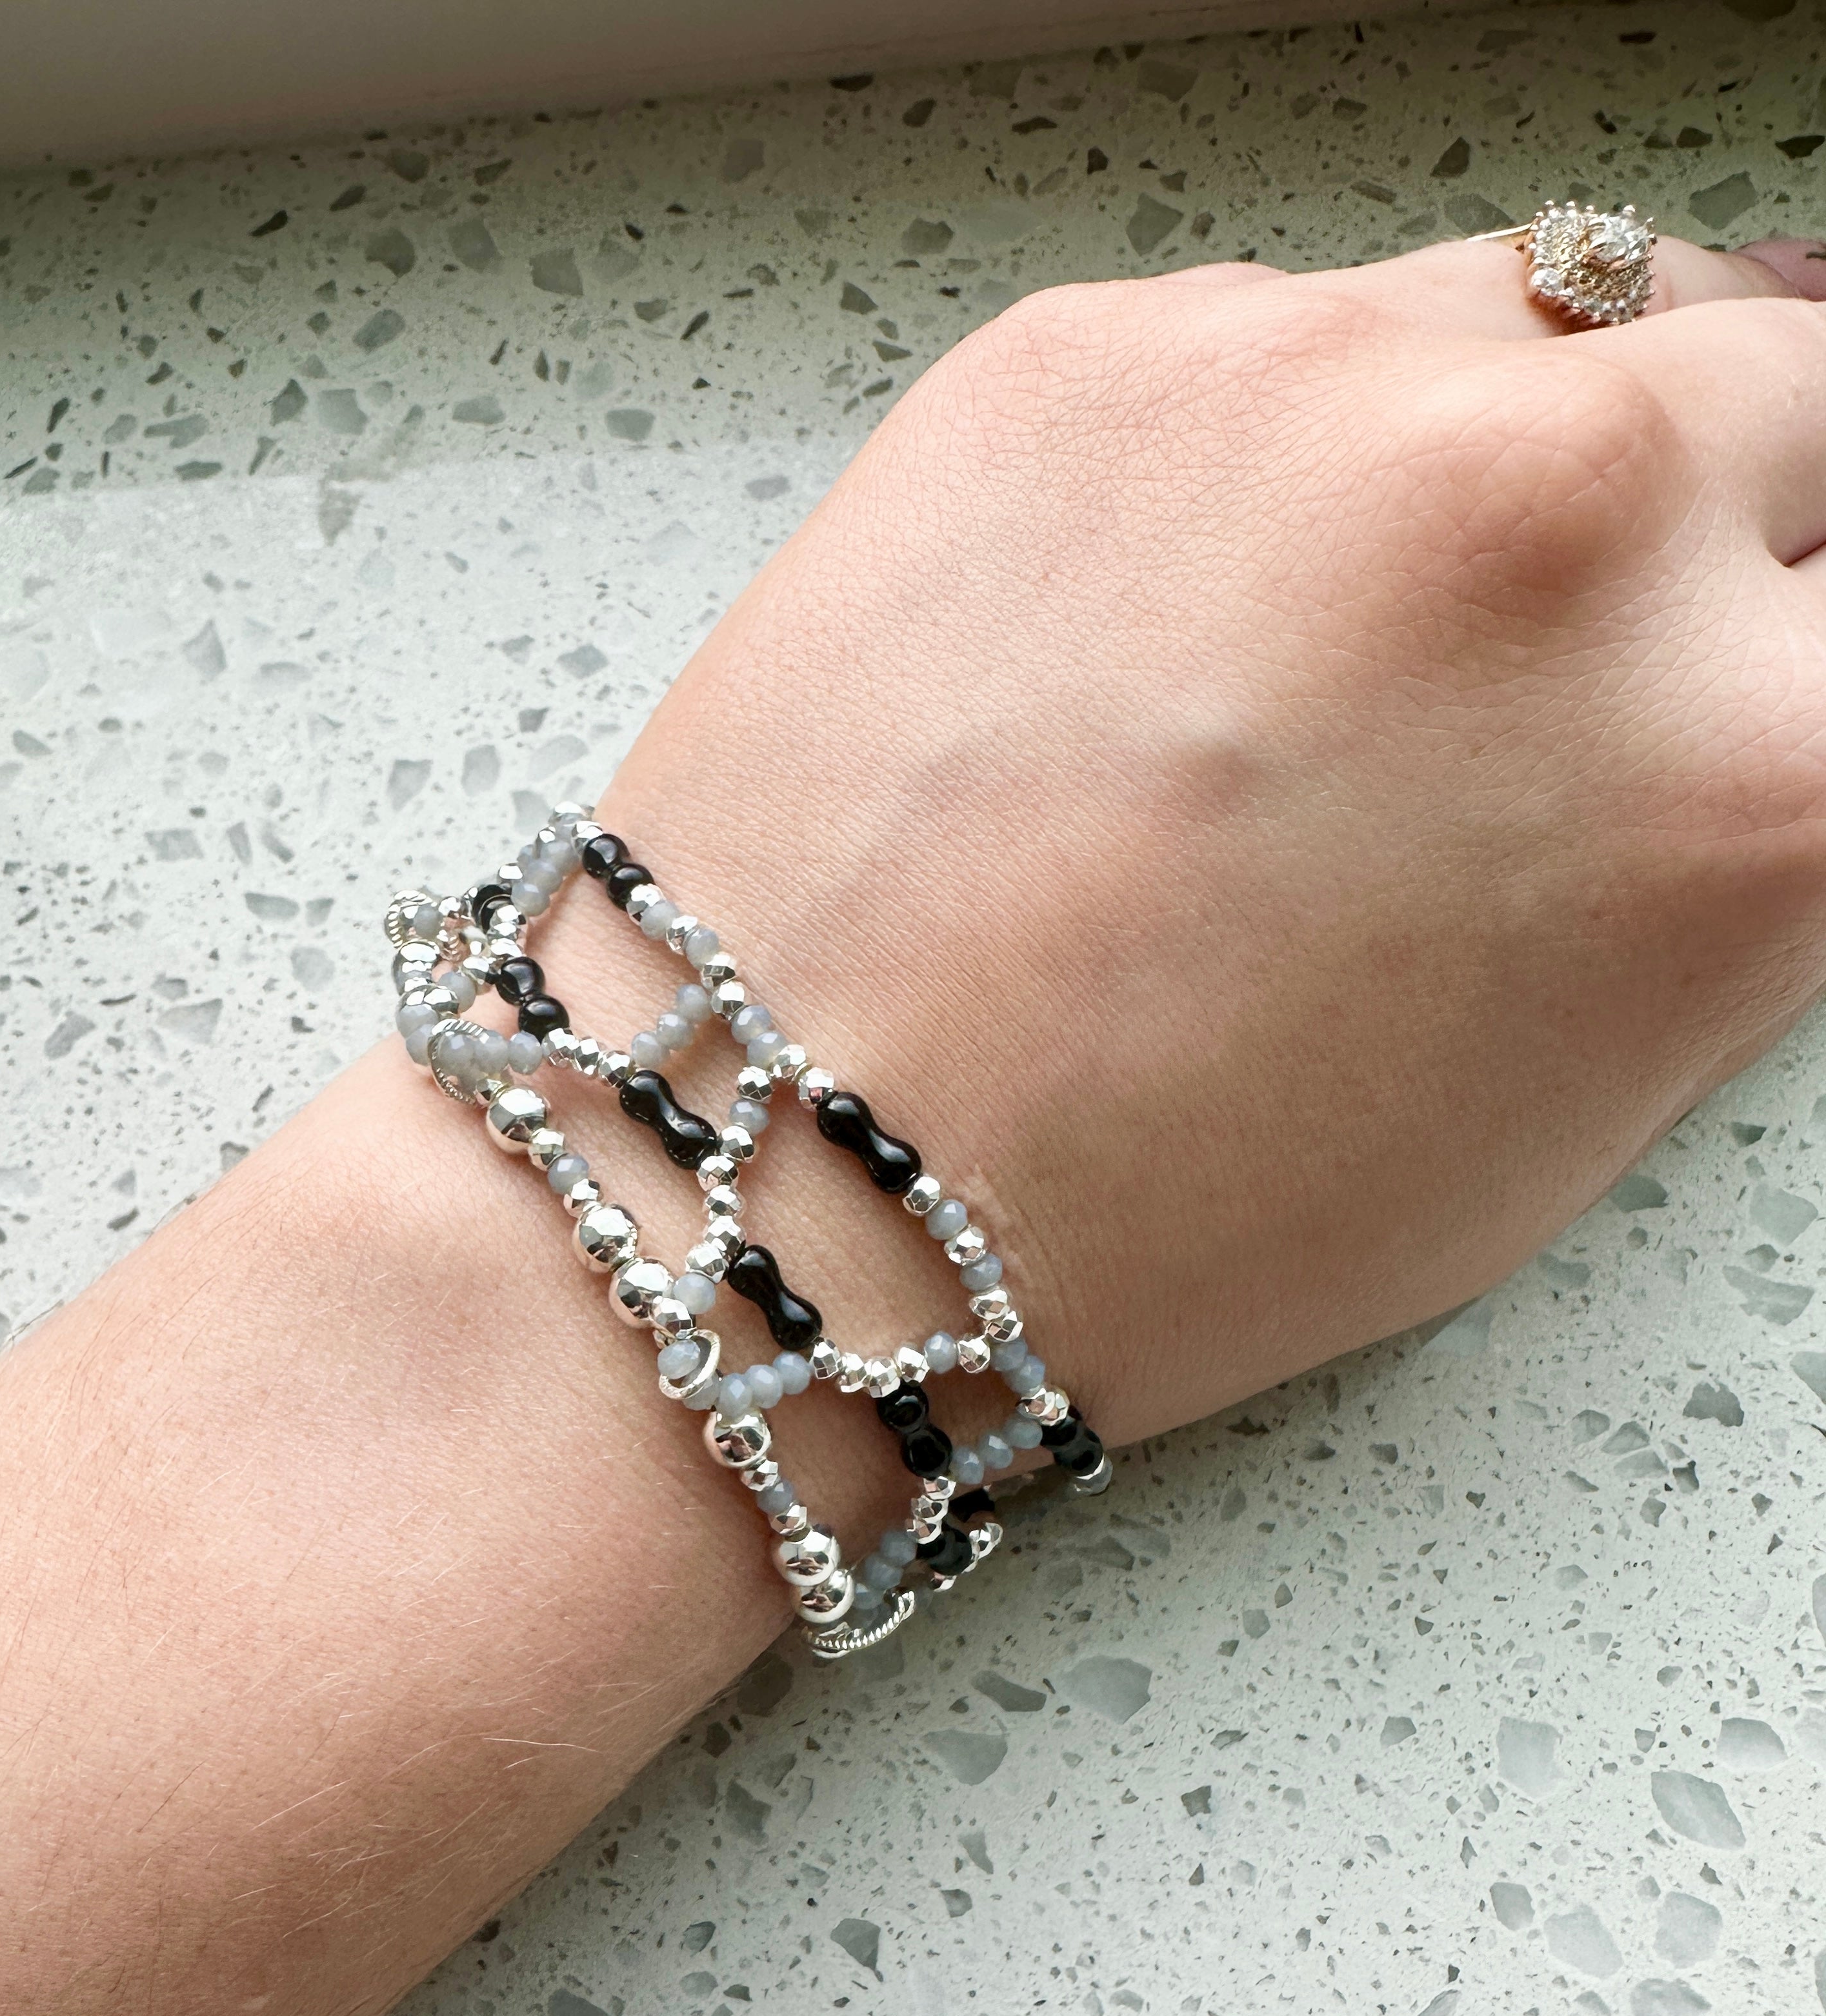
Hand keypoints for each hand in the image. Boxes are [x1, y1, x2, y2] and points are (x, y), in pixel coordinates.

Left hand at [590, 230, 1825, 1448]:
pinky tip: (1195, 604)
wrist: (792, 1165)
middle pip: (1791, 395)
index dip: (1806, 653)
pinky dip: (1300, 443)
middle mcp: (1575, 518)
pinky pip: (1305, 333)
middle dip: (1729, 516)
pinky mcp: (1107, 340)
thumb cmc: (1173, 1203)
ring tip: (1393, 609)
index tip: (1755, 669)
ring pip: (1559, 311)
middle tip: (1600, 631)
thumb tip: (1769, 670)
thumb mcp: (1576, 1080)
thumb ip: (1738, 834)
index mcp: (1749, 771)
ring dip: (1528, 438)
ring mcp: (1325, 389)